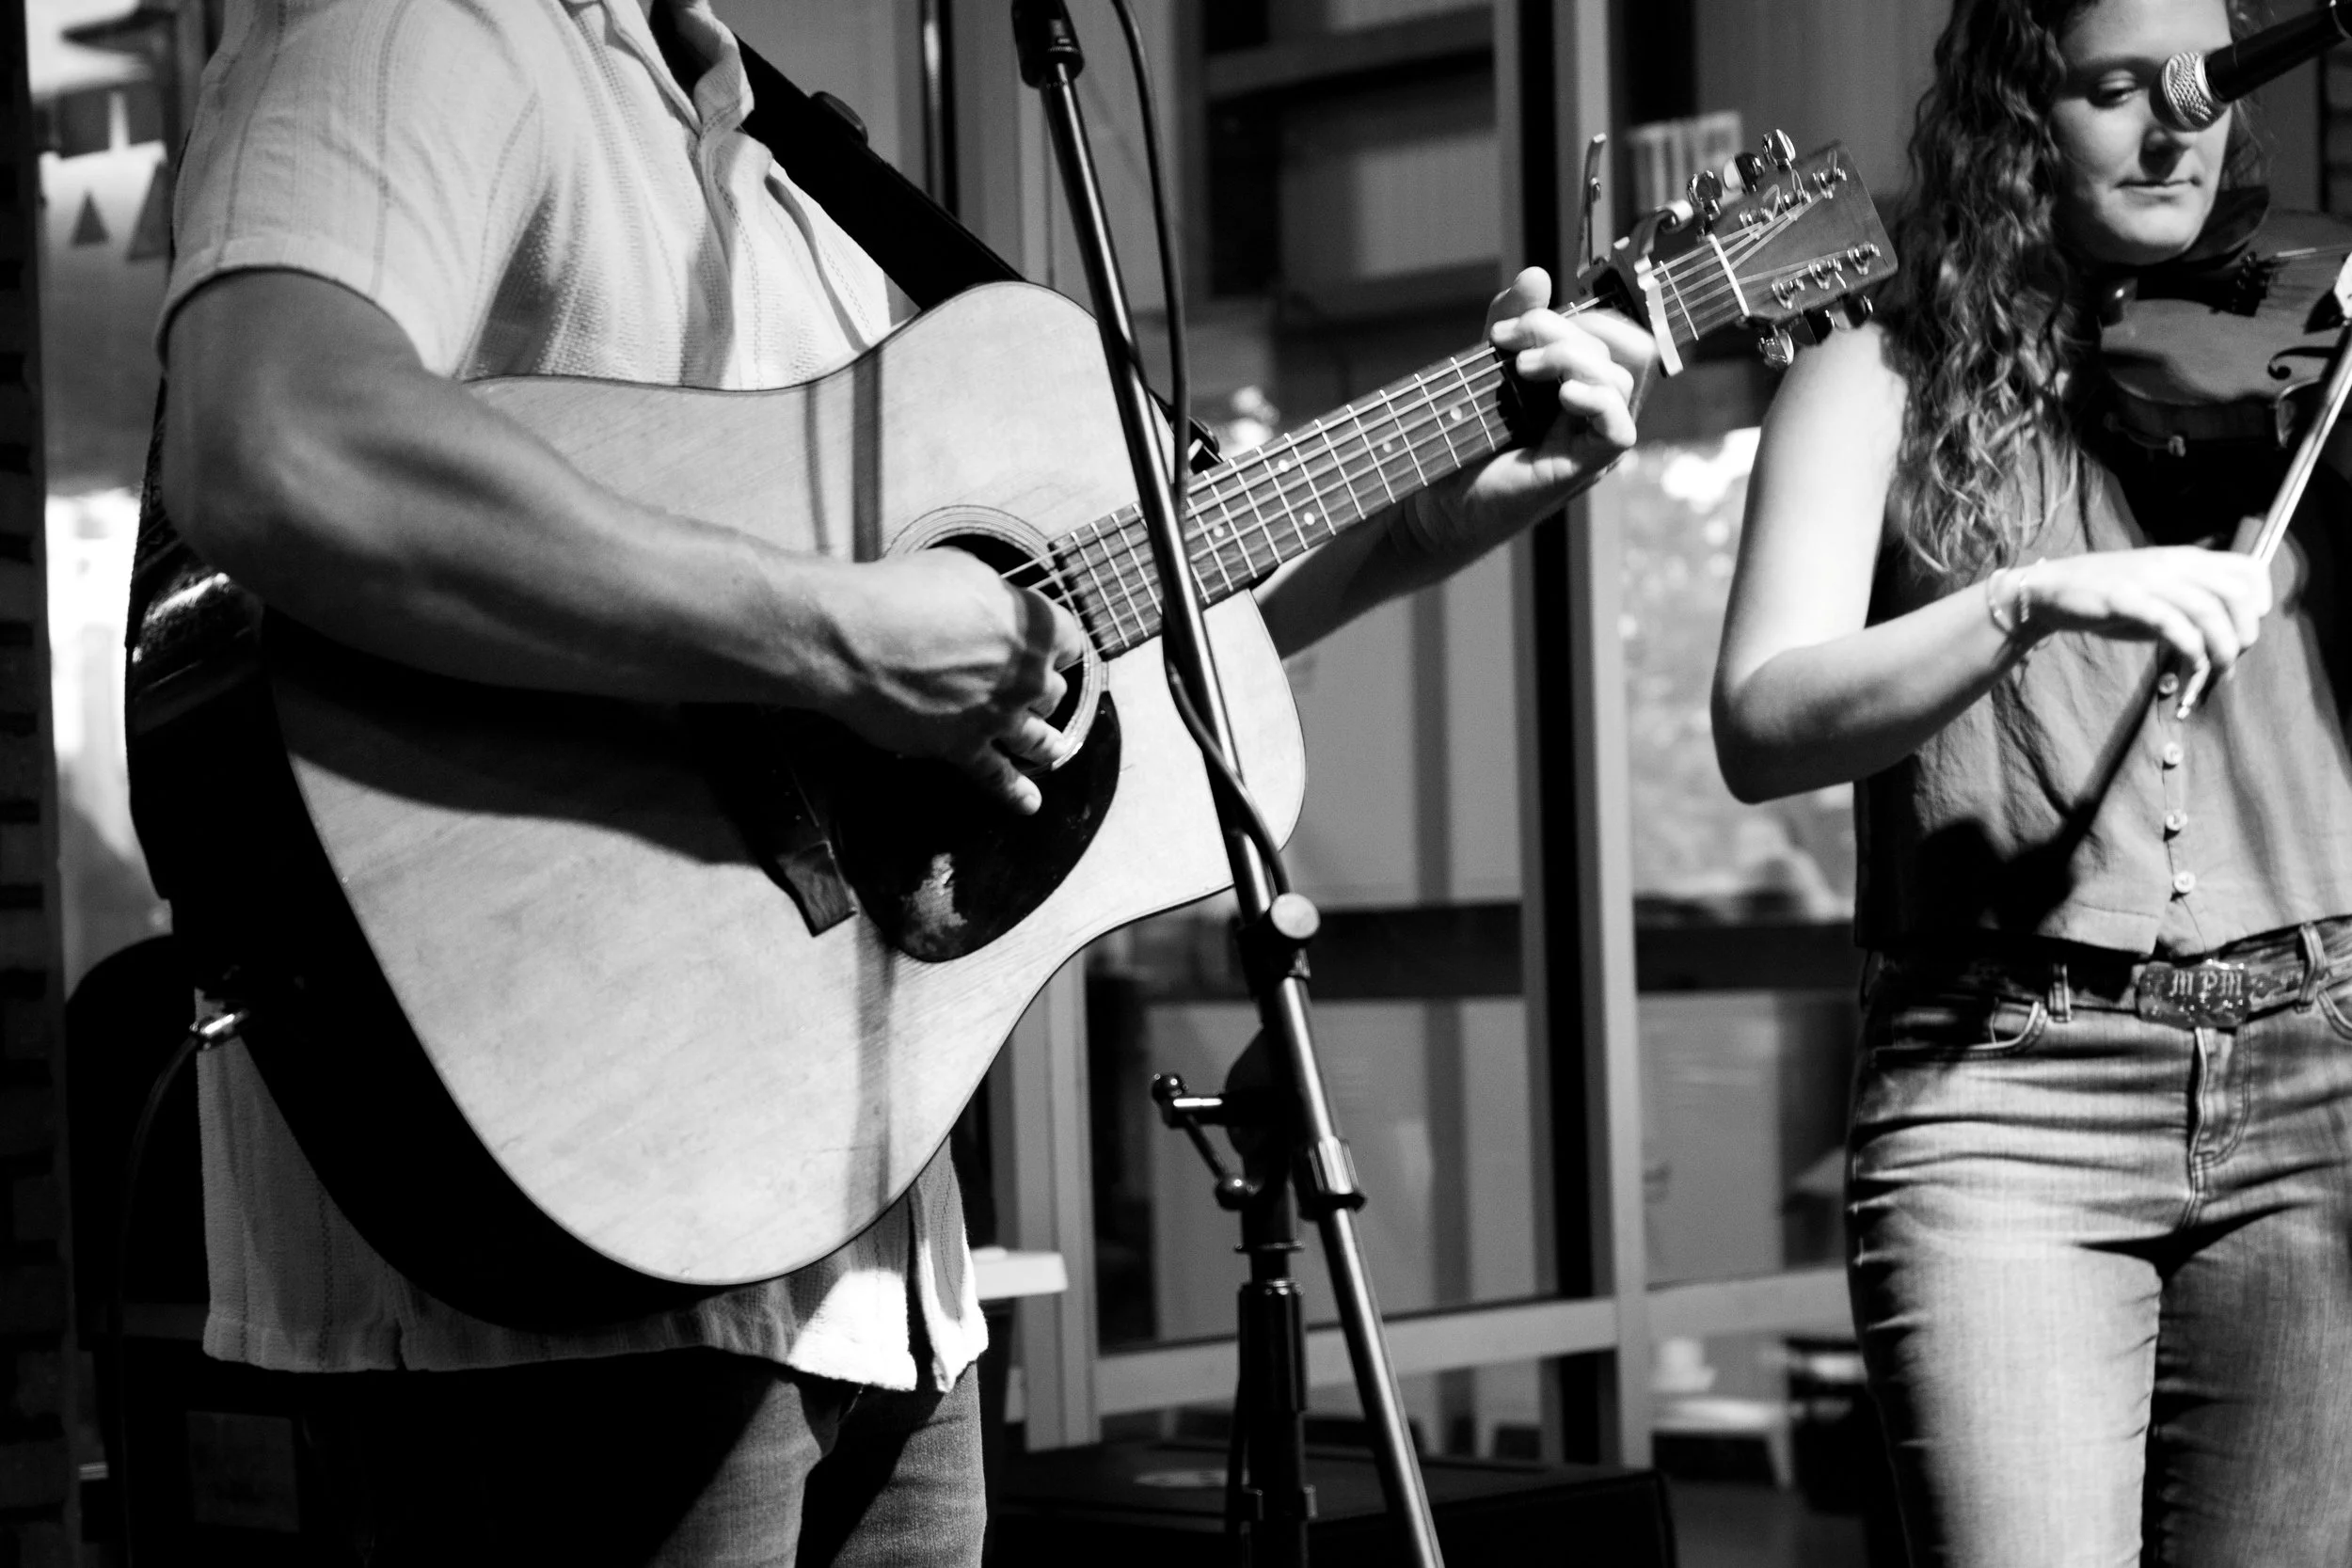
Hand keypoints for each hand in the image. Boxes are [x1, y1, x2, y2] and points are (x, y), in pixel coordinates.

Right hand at [820, 548, 1088, 812]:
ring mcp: (997, 716)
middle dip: (1042, 692)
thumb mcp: (962, 569)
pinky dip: (1016, 793)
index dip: (1058, 647)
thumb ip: (995, 596)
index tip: (1052, 654)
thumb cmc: (901, 594)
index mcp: (1033, 628)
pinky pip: (998, 777)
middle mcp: (1026, 676)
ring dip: (1046, 745)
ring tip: (1052, 750)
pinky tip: (1028, 803)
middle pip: (1053, 693)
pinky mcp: (963, 747)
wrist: (854, 639)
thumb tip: (995, 607)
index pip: (1070, 642)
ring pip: (1039, 739)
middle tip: (1030, 694)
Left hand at [1405, 266, 1659, 560]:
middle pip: (1627, 348)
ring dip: (1572, 357)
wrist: (1432, 504)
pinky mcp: (1583, 469)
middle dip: (1572, 327)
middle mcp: (1595, 413)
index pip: (1617, 334)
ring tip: (1521, 370)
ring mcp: (1592, 442)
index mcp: (1582, 385)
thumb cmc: (1461, 443)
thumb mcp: (1486, 368)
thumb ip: (1513, 322)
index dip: (1579, 315)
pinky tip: (1560, 394)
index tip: (1515, 325)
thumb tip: (1538, 274)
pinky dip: (1594, 399)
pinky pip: (1619, 428)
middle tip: (1516, 340)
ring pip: (1622, 379)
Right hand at [2015, 545, 2271, 691]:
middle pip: (2235, 593)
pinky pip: (2172, 624)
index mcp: (2186, 559)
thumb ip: (2190, 606)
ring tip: (2216, 673)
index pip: (2248, 568)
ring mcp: (2150, 580)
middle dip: (2245, 632)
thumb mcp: (2157, 592)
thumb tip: (2225, 637)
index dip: (2262, 599)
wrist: (2052, 591)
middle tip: (2234, 659)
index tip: (2251, 627)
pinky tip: (2190, 669)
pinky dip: (2190, 650)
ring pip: (2208, 611)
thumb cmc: (2107, 596)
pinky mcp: (2127, 600)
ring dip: (2221, 649)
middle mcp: (2174, 564)